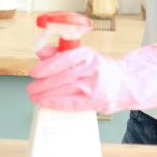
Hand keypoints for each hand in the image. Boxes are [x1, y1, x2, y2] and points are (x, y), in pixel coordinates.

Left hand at [26, 44, 156, 113]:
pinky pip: (74, 103)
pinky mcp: (97, 101)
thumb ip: (61, 53)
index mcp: (88, 55)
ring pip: (67, 90)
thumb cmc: (100, 68)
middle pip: (64, 77)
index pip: (65, 59)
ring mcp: (95, 86)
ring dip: (48, 95)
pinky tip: (47, 103)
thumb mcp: (83, 55)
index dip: (48, 66)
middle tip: (31, 88)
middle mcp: (92, 69)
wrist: (125, 82)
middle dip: (44, 84)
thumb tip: (40, 53)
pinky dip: (58, 104)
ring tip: (35, 97)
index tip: (34, 72)